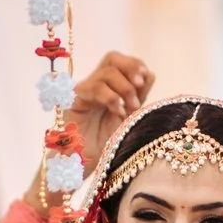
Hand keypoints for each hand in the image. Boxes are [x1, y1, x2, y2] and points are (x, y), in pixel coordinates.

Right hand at [66, 52, 155, 168]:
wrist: (84, 165)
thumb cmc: (105, 146)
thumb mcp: (130, 119)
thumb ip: (139, 97)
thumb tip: (149, 74)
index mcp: (109, 87)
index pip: (122, 61)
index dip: (136, 65)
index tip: (146, 80)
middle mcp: (95, 85)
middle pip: (112, 57)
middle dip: (131, 67)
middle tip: (140, 85)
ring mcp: (84, 92)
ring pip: (107, 72)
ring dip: (125, 88)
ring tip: (130, 109)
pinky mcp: (74, 101)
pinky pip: (95, 87)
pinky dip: (112, 98)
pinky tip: (117, 112)